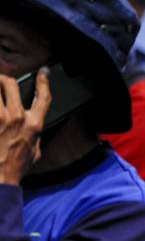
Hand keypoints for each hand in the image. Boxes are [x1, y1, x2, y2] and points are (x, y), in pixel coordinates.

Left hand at [0, 69, 50, 183]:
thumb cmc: (16, 168)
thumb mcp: (35, 152)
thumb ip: (35, 137)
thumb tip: (34, 131)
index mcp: (34, 124)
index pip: (44, 97)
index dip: (44, 81)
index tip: (43, 72)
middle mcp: (17, 117)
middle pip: (10, 83)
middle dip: (4, 78)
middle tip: (0, 80)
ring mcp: (0, 118)